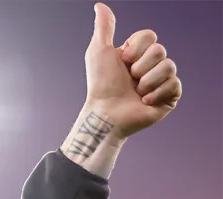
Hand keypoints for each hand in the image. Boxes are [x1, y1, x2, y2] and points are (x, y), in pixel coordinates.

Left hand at [84, 2, 181, 138]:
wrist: (106, 113)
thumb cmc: (100, 83)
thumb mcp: (99, 51)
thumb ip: (104, 28)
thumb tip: (100, 5)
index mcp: (137, 53)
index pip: (150, 36)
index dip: (136, 48)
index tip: (122, 60)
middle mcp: (150, 65)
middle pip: (160, 50)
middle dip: (140, 66)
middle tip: (129, 78)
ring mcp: (161, 81)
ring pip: (169, 66)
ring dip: (147, 81)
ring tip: (136, 92)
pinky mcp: (169, 97)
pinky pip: (175, 84)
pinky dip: (156, 93)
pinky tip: (144, 101)